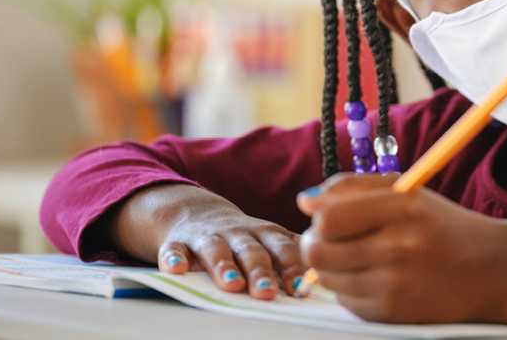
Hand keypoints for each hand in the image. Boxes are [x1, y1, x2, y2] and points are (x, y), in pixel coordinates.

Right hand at [106, 183, 306, 299]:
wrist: (196, 213)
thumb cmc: (243, 236)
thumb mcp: (271, 240)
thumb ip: (295, 254)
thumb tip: (331, 275)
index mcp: (267, 234)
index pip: (284, 249)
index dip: (292, 267)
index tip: (300, 289)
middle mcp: (239, 234)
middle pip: (252, 251)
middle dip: (260, 272)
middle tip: (267, 294)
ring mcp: (208, 237)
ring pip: (216, 250)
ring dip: (223, 266)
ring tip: (231, 284)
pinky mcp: (179, 242)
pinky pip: (175, 250)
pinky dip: (175, 259)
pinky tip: (177, 270)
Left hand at [296, 173, 506, 325]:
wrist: (492, 271)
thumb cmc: (443, 226)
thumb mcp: (406, 192)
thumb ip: (351, 187)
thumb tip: (303, 202)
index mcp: (404, 208)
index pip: (329, 217)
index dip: (318, 217)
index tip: (326, 216)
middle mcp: (400, 248)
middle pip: (318, 252)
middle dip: (315, 243)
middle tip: (332, 238)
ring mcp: (396, 286)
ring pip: (327, 279)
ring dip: (332, 267)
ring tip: (359, 255)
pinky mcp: (393, 315)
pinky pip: (345, 301)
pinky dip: (351, 288)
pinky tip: (376, 277)